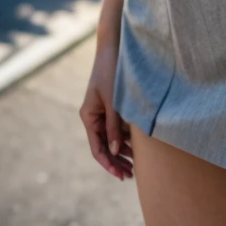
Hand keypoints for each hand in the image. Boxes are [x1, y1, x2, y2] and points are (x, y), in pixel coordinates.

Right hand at [79, 43, 133, 181]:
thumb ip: (114, 126)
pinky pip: (117, 129)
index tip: (121, 175)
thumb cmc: (111, 72)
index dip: (109, 164)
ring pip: (111, 139)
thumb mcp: (114, 101)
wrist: (114, 49)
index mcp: (88, 117)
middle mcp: (93, 117)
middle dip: (116, 162)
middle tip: (130, 176)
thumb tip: (116, 150)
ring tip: (134, 167)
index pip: (97, 148)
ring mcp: (102, 113)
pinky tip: (136, 149)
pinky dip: (125, 139)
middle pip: (104, 147)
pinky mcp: (112, 107)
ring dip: (122, 153)